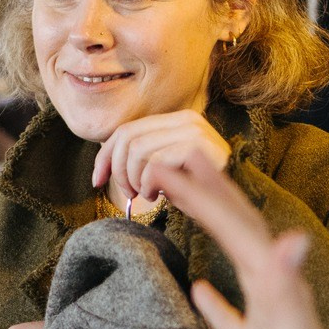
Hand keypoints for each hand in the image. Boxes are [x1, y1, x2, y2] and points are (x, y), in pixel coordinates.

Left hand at [90, 111, 231, 212]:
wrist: (231, 210)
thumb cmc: (197, 191)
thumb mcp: (164, 169)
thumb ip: (141, 157)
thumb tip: (104, 160)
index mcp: (176, 120)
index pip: (127, 130)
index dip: (105, 156)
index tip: (97, 180)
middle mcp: (186, 119)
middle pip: (128, 137)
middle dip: (119, 170)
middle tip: (129, 193)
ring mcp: (194, 131)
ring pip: (137, 149)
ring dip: (135, 179)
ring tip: (148, 194)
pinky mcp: (198, 147)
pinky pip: (154, 163)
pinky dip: (148, 183)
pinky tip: (159, 195)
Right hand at [149, 154, 328, 328]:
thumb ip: (288, 293)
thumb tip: (292, 236)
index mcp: (281, 293)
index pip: (239, 230)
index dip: (204, 196)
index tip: (168, 167)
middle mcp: (281, 302)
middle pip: (242, 236)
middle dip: (210, 196)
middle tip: (175, 160)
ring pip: (236, 269)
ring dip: (212, 234)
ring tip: (188, 205)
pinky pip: (235, 321)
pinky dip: (216, 302)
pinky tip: (200, 292)